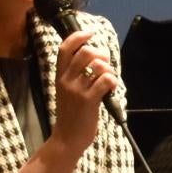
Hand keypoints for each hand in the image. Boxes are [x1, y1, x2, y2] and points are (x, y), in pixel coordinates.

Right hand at [50, 29, 112, 148]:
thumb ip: (75, 75)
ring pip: (98, 65)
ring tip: (108, 80)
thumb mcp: (66, 91)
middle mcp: (66, 80)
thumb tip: (95, 57)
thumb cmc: (70, 115)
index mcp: (59, 76)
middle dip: (101, 53)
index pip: (65, 48)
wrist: (67, 139)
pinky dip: (112, 82)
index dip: (78, 36)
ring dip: (109, 70)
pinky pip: (106, 80)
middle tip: (105, 64)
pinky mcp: (89, 100)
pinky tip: (110, 90)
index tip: (90, 33)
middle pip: (85, 52)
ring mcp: (77, 90)